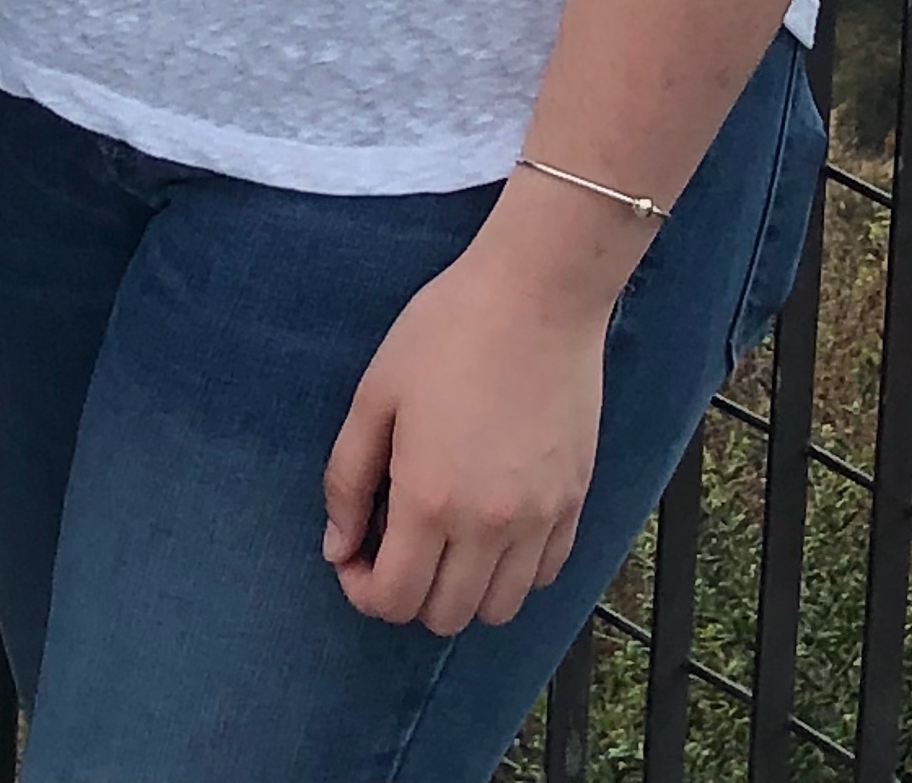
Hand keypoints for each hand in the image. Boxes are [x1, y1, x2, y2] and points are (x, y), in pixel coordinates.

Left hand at [320, 235, 609, 631]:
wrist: (537, 294)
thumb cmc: (448, 330)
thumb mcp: (376, 393)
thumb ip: (347, 478)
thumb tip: (337, 546)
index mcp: (430, 500)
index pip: (394, 599)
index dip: (362, 590)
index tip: (355, 554)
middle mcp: (489, 526)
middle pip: (445, 616)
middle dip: (407, 593)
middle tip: (394, 543)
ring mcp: (539, 520)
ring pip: (498, 609)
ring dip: (462, 591)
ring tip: (444, 539)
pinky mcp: (575, 502)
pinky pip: (544, 576)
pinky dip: (513, 572)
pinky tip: (492, 527)